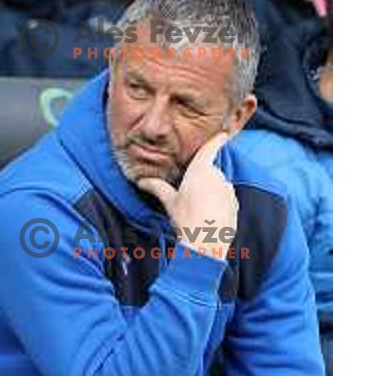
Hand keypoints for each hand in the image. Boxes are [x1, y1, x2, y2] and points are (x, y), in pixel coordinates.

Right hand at [137, 132, 237, 256]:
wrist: (206, 242)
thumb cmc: (186, 217)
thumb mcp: (169, 202)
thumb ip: (157, 187)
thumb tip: (141, 181)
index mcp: (201, 169)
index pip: (211, 148)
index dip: (218, 139)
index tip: (224, 134)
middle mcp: (218, 176)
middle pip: (211, 171)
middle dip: (203, 179)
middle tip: (190, 193)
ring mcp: (229, 190)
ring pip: (218, 186)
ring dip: (210, 193)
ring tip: (197, 210)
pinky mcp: (235, 205)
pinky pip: (226, 200)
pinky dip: (218, 205)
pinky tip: (208, 218)